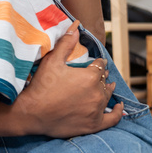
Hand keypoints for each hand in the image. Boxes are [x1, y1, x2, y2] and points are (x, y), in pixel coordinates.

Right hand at [19, 22, 122, 136]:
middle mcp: (97, 93)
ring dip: (107, 89)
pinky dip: (118, 112)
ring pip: (108, 96)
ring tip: (106, 86)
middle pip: (104, 81)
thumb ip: (66, 44)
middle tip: (96, 74)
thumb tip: (76, 28)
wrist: (32, 113)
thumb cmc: (41, 86)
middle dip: (101, 76)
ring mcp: (96, 110)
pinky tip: (119, 107)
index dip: (97, 63)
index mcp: (89, 77)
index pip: (100, 66)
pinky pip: (113, 118)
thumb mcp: (52, 61)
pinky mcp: (94, 124)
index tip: (95, 63)